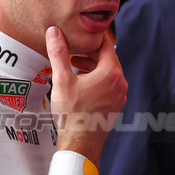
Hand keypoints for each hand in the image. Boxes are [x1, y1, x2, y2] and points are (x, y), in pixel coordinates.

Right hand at [46, 26, 126, 165]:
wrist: (80, 142)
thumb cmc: (72, 113)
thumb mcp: (62, 79)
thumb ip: (59, 53)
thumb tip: (54, 31)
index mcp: (111, 73)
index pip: (106, 45)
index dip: (93, 38)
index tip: (81, 34)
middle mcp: (120, 83)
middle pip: (108, 58)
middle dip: (91, 52)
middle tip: (74, 49)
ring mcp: (120, 95)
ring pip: (108, 72)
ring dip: (93, 66)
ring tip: (74, 65)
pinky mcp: (116, 104)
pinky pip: (109, 85)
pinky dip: (97, 79)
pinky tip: (81, 82)